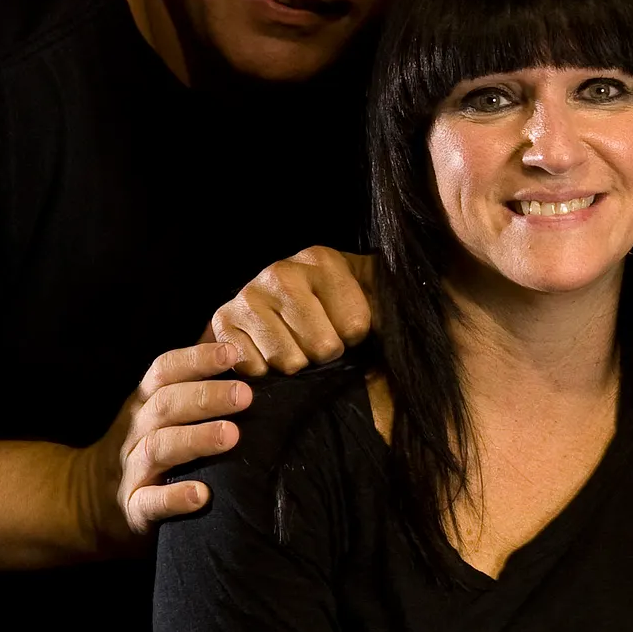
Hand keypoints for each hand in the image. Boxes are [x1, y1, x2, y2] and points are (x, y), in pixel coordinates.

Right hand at [119, 342, 252, 535]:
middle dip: (206, 397)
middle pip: (166, 405)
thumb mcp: (162, 405)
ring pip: (159, 448)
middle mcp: (136, 430)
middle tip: (245, 395)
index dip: (197, 358)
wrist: (89, 502)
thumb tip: (233, 328)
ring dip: (195, 439)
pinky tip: (202, 495)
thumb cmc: (147, 443)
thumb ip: (195, 373)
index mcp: (146, 401)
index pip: (166, 370)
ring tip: (230, 435)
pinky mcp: (133, 508)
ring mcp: (132, 469)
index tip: (233, 352)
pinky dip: (174, 498)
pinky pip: (150, 502)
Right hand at [213, 246, 375, 374]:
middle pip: (322, 347)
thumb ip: (389, 306)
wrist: (284, 306)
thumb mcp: (373, 295)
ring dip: (297, 363)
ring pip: (289, 361)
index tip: (349, 328)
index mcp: (321, 261)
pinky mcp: (222, 322)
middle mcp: (280, 272)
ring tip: (295, 345)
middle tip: (319, 341)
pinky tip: (268, 352)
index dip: (356, 337)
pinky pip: (254, 367)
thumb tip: (410, 320)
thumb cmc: (339, 304)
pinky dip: (265, 370)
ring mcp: (247, 296)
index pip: (354, 327)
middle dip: (326, 353)